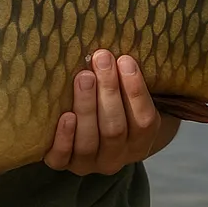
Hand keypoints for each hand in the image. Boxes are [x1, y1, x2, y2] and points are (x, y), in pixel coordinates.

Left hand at [43, 49, 169, 174]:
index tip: (125, 59)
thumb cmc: (107, 102)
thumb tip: (119, 42)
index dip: (135, 90)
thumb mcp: (124, 95)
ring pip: (90, 140)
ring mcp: (89, 163)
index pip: (144, 120)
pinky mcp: (63, 164)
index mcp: (139, 140)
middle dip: (109, 90)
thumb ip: (126, 78)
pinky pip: (63, 157)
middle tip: (100, 58)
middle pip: (115, 128)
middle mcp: (117, 156)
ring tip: (83, 77)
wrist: (82, 134)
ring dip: (87, 106)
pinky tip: (65, 116)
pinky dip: (64, 138)